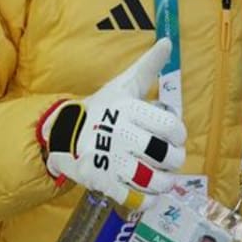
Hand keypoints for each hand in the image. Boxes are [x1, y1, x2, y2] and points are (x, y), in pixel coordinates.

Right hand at [40, 39, 185, 210]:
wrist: (62, 133)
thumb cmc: (103, 107)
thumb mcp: (123, 84)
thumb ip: (147, 66)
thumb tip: (167, 41)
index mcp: (127, 109)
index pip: (169, 126)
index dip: (179, 134)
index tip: (176, 137)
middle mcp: (118, 133)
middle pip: (162, 154)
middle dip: (174, 159)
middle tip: (172, 159)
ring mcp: (108, 159)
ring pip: (150, 178)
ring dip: (164, 182)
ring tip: (165, 178)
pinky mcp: (100, 180)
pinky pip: (131, 197)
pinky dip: (146, 200)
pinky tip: (151, 195)